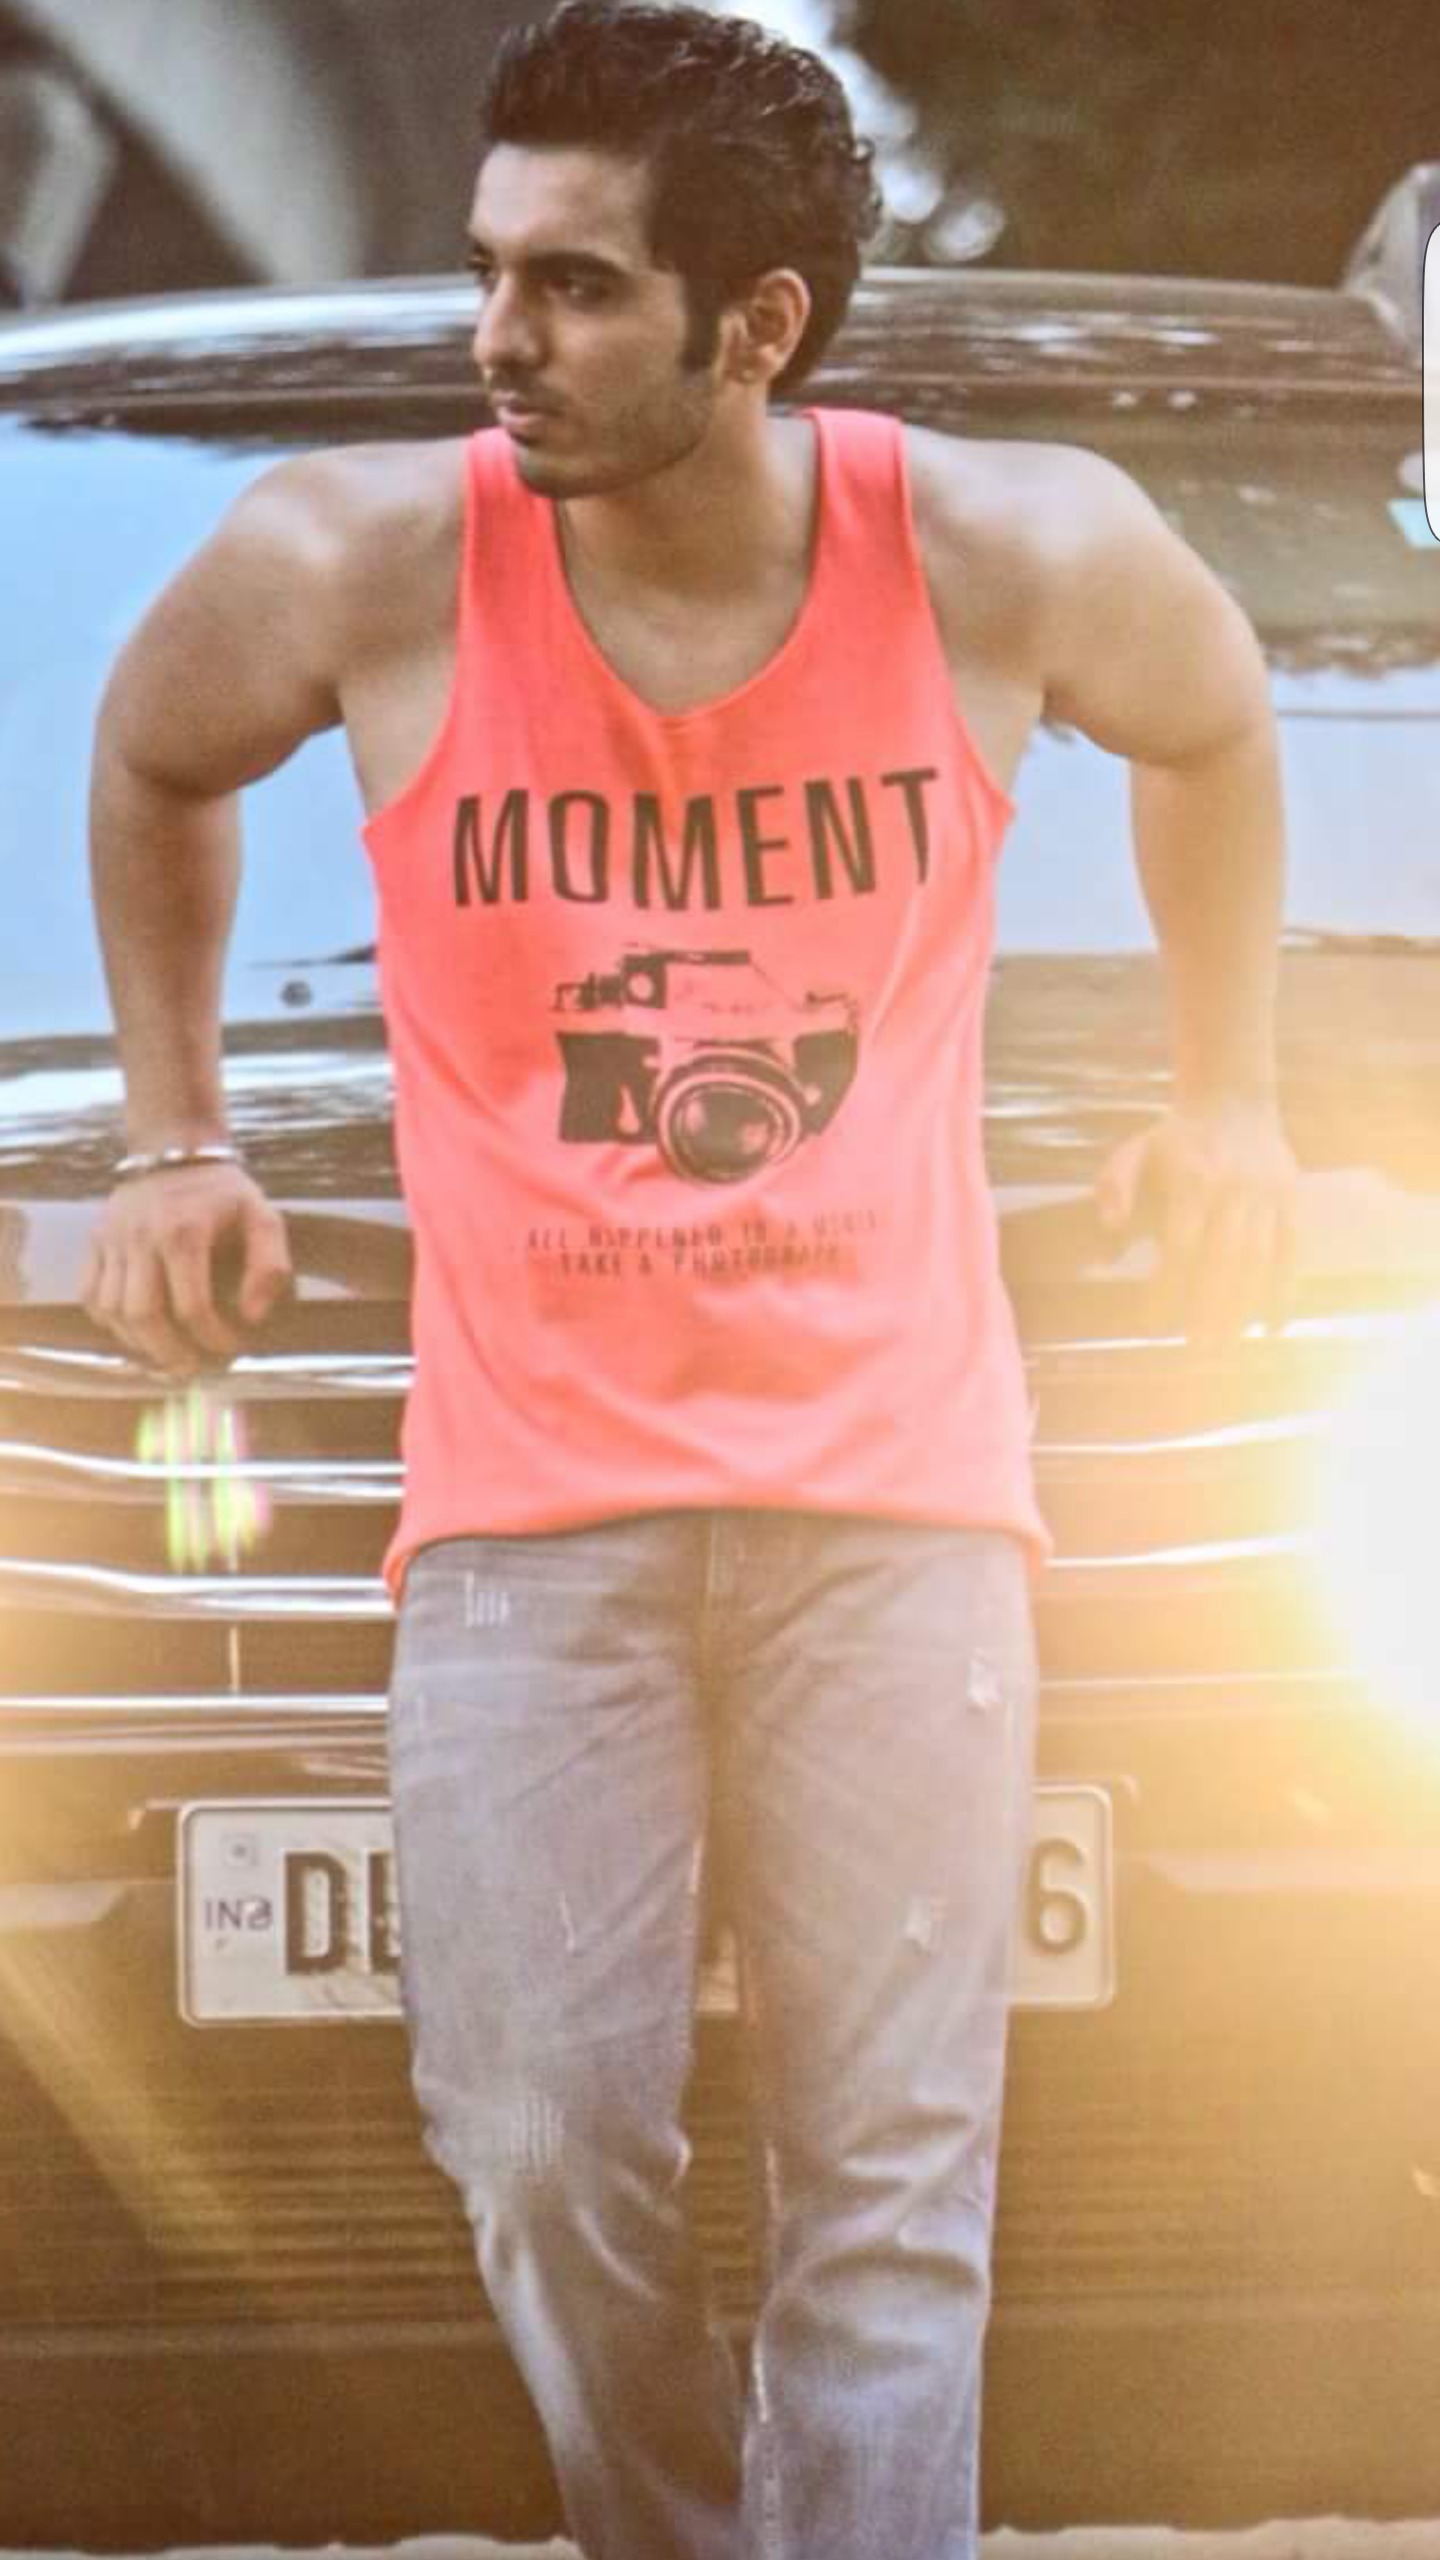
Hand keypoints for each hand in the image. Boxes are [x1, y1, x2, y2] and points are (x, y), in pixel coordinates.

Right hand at [82, 1161, 292, 1373]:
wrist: (174, 1148)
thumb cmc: (225, 1192)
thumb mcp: (263, 1218)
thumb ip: (269, 1267)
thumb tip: (252, 1316)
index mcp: (184, 1231)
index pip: (192, 1307)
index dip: (212, 1338)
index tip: (231, 1348)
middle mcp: (141, 1236)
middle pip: (143, 1315)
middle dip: (168, 1352)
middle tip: (191, 1367)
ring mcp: (112, 1238)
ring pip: (111, 1310)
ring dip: (138, 1342)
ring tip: (166, 1354)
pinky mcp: (95, 1241)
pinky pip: (90, 1295)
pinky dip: (109, 1321)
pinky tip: (136, 1330)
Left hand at [1095, 1098, 1297, 1345]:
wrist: (1234, 1100)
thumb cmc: (1175, 1137)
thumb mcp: (1135, 1149)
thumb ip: (1116, 1185)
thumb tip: (1111, 1228)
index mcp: (1192, 1180)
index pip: (1181, 1244)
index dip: (1168, 1286)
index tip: (1154, 1325)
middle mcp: (1232, 1190)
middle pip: (1223, 1259)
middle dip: (1210, 1308)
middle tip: (1197, 1351)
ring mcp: (1265, 1196)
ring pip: (1258, 1259)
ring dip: (1245, 1307)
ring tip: (1228, 1347)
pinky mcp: (1289, 1201)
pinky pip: (1290, 1251)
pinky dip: (1285, 1290)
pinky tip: (1273, 1327)